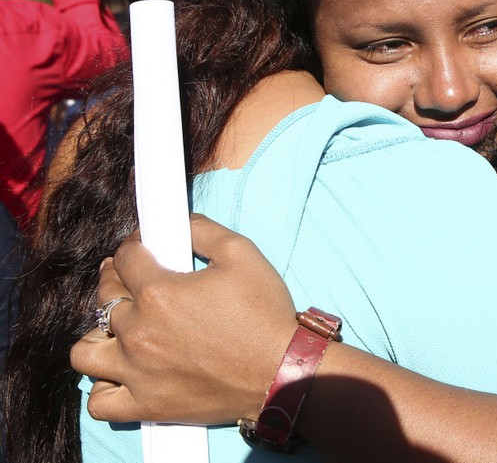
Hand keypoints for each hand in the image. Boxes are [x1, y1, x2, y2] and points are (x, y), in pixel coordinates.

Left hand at [70, 214, 297, 423]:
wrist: (280, 371)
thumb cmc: (264, 313)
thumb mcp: (242, 253)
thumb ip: (203, 229)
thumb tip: (179, 221)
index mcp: (159, 293)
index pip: (125, 257)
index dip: (134, 245)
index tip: (143, 249)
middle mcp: (139, 332)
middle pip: (105, 296)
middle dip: (117, 280)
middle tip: (136, 281)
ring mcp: (137, 373)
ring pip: (85, 350)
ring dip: (100, 333)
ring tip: (122, 328)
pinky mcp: (145, 405)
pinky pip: (100, 401)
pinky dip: (104, 385)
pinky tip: (122, 371)